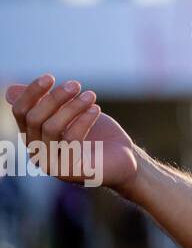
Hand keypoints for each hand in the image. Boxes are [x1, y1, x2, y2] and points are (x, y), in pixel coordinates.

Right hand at [5, 74, 139, 188]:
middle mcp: (37, 152)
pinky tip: (95, 109)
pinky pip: (71, 140)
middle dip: (54, 98)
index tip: (50, 77)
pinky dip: (83, 120)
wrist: (124, 158)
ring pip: (51, 128)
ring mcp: (51, 164)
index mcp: (34, 137)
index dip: (31, 93)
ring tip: (91, 95)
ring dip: (71, 107)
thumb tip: (10, 91)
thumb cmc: (98, 134)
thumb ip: (46, 103)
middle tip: (76, 84)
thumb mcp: (72, 114)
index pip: (21, 112)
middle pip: (34, 118)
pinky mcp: (69, 171)